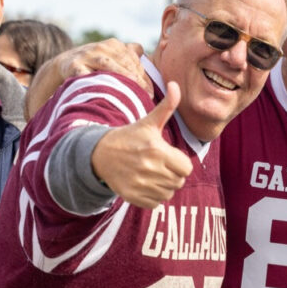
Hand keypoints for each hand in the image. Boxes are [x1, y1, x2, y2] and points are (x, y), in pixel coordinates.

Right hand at [25, 38, 148, 119]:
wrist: (65, 63)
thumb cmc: (95, 64)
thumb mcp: (113, 56)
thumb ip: (130, 56)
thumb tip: (147, 57)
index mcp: (115, 45)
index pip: (134, 60)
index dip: (144, 77)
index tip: (151, 93)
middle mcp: (102, 47)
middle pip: (124, 62)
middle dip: (137, 79)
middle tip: (146, 95)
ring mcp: (87, 55)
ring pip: (107, 64)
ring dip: (121, 75)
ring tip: (132, 87)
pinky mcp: (74, 65)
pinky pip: (84, 73)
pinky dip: (92, 79)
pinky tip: (101, 89)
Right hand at [91, 81, 193, 208]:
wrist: (100, 154)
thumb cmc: (129, 137)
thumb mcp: (148, 122)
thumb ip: (167, 106)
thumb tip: (175, 84)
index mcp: (156, 150)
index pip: (186, 168)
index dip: (180, 162)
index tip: (169, 156)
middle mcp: (149, 168)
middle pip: (179, 181)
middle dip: (173, 174)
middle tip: (159, 164)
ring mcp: (140, 184)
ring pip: (169, 193)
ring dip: (164, 186)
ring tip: (151, 173)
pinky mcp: (133, 197)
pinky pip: (156, 203)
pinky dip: (154, 196)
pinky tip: (144, 184)